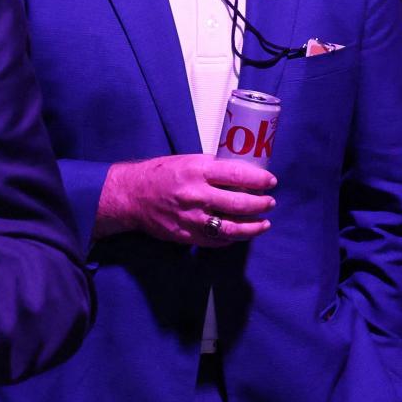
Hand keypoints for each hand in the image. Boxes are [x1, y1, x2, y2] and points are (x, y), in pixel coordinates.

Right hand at [95, 155, 275, 246]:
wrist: (131, 196)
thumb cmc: (160, 174)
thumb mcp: (186, 161)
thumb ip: (212, 169)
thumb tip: (241, 175)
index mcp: (197, 171)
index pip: (238, 174)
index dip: (259, 179)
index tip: (271, 181)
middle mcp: (196, 194)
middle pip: (240, 203)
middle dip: (261, 204)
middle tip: (269, 202)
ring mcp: (192, 218)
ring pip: (233, 227)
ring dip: (253, 226)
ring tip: (264, 223)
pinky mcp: (187, 235)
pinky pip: (217, 240)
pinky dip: (232, 238)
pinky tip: (240, 233)